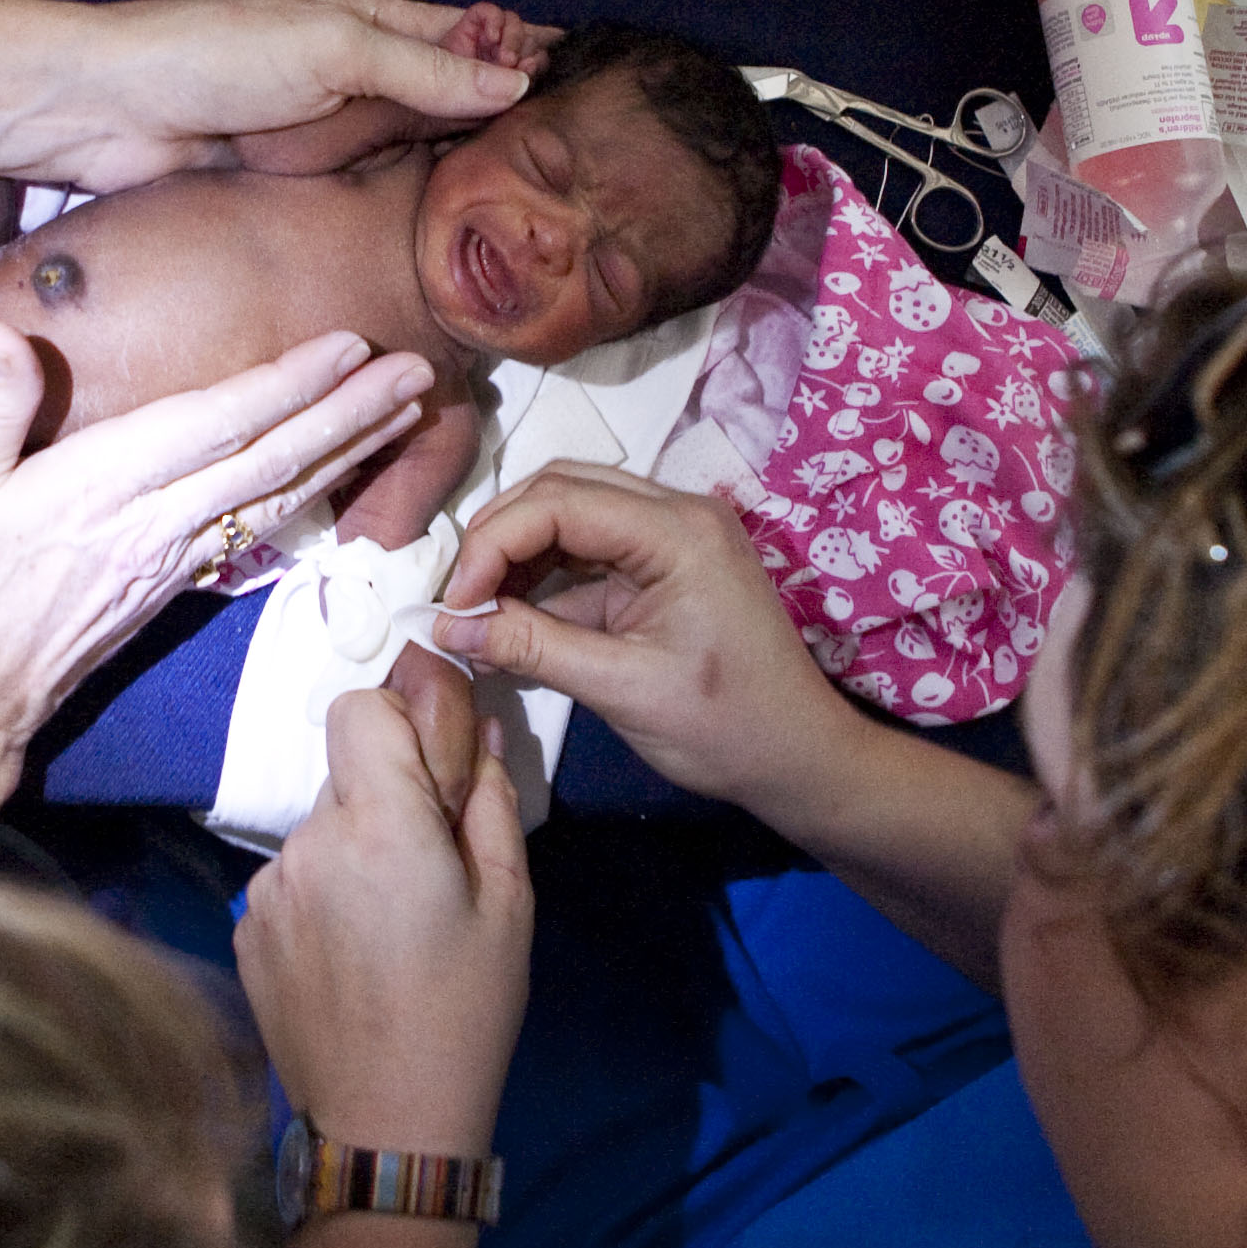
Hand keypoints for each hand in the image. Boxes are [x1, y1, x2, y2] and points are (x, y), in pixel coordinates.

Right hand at [0, 322, 435, 874]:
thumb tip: (7, 330)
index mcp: (99, 488)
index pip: (215, 426)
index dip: (289, 385)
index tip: (352, 348)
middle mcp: (153, 525)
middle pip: (273, 462)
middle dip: (351, 414)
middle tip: (421, 371)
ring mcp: (170, 562)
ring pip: (277, 498)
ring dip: (349, 451)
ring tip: (406, 412)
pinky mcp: (170, 587)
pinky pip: (257, 529)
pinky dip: (309, 492)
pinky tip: (338, 472)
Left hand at [227, 2, 561, 178]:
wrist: (117, 109)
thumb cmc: (217, 54)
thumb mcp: (335, 47)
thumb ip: (424, 70)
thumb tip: (514, 82)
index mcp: (368, 17)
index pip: (464, 29)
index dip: (518, 46)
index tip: (578, 68)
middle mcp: (357, 67)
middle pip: (449, 86)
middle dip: (503, 102)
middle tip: (575, 139)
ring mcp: (332, 121)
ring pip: (418, 136)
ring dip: (464, 150)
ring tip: (536, 177)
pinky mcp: (305, 169)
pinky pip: (374, 177)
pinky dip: (413, 186)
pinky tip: (453, 205)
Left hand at [237, 649, 532, 1156]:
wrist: (388, 1121)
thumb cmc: (465, 1011)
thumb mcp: (509, 901)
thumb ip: (490, 801)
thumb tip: (478, 732)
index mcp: (379, 826)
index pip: (358, 708)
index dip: (398, 722)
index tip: (431, 769)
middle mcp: (308, 843)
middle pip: (344, 774)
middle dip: (386, 800)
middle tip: (429, 869)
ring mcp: (267, 889)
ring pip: (319, 831)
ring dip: (354, 852)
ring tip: (391, 927)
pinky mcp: (246, 929)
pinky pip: (292, 880)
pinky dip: (322, 897)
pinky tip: (353, 956)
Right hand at [429, 465, 867, 814]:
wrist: (799, 758)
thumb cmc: (725, 728)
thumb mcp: (622, 689)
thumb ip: (532, 647)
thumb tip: (447, 626)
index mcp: (678, 531)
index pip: (558, 502)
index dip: (493, 544)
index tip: (455, 604)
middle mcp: (677, 512)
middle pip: (561, 489)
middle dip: (499, 539)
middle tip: (458, 602)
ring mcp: (673, 534)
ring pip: (570, 512)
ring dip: (518, 555)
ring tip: (476, 613)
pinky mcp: (664, 564)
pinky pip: (590, 550)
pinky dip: (545, 578)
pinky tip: (511, 619)